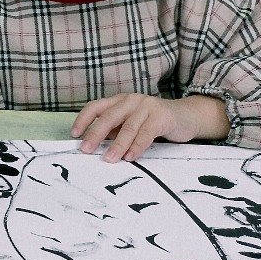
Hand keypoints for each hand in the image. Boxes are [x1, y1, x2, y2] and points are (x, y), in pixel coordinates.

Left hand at [71, 93, 228, 161]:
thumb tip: (94, 144)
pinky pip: (146, 133)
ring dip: (117, 145)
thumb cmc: (153, 122)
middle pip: (108, 117)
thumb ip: (114, 130)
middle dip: (95, 134)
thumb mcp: (130, 123)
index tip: (74, 134)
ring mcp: (146, 106)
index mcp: (119, 100)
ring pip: (127, 127)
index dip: (83, 120)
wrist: (186, 116)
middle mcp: (130, 100)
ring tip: (109, 159)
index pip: (95, 107)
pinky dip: (137, 146)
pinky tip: (130, 157)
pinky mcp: (161, 117)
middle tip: (85, 149)